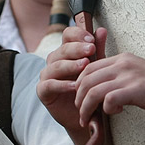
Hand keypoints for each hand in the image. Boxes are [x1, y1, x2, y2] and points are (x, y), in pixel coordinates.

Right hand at [37, 25, 106, 139]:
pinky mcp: (43, 91)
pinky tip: (74, 86)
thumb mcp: (97, 68)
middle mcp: (55, 61)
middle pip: (62, 49)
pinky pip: (49, 84)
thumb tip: (101, 30)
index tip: (92, 39)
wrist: (86, 115)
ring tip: (84, 66)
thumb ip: (98, 50)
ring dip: (70, 65)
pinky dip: (61, 84)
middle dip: (77, 48)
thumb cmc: (91, 88)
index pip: (68, 35)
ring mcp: (47, 75)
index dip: (78, 34)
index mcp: (68, 52)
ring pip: (55, 65)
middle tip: (91, 50)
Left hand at [75, 48, 144, 125]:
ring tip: (88, 118)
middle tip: (81, 112)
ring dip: (86, 107)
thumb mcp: (138, 75)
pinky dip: (106, 109)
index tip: (81, 100)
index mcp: (123, 59)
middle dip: (78, 98)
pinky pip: (108, 99)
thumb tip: (103, 93)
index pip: (89, 68)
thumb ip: (121, 78)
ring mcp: (129, 76)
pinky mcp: (135, 89)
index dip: (79, 85)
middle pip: (86, 78)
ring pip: (93, 90)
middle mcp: (123, 64)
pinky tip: (117, 112)